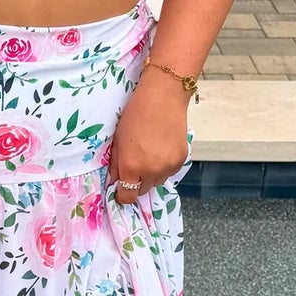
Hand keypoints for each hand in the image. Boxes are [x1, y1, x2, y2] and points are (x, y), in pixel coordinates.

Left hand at [107, 70, 191, 206]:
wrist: (162, 99)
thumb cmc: (134, 116)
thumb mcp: (118, 141)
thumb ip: (116, 165)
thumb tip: (115, 182)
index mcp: (131, 167)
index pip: (127, 196)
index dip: (123, 195)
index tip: (121, 188)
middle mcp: (151, 171)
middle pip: (142, 190)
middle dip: (136, 182)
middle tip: (135, 165)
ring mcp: (168, 167)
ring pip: (157, 182)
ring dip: (151, 175)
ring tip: (149, 155)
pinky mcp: (181, 160)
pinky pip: (170, 172)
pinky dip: (164, 167)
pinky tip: (161, 150)